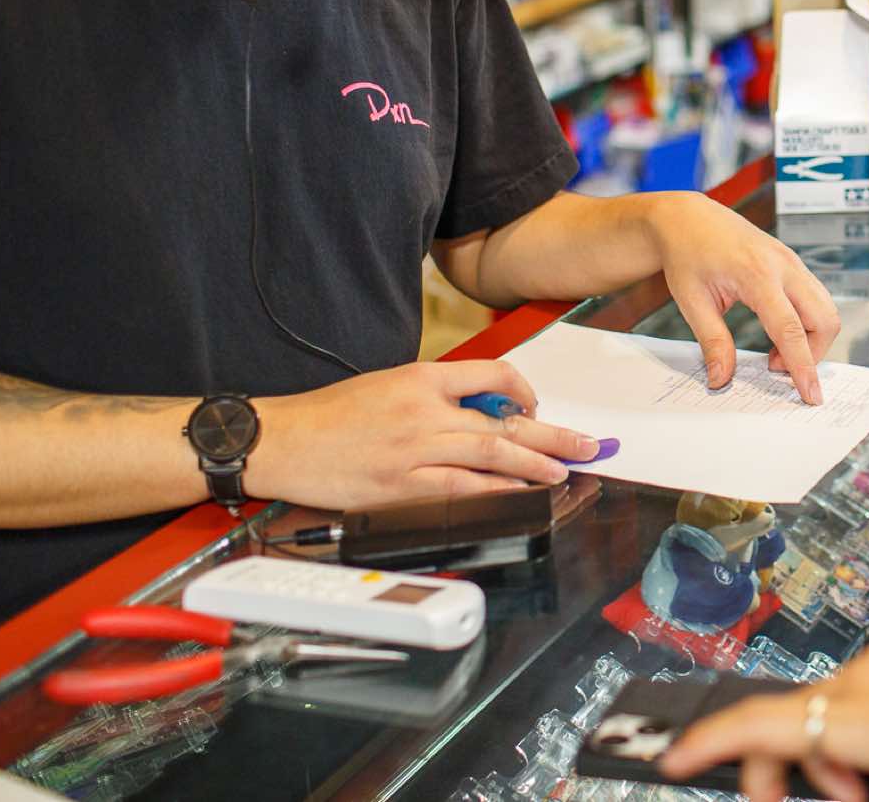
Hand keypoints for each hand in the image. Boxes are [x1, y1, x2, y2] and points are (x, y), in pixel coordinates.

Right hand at [245, 359, 598, 508]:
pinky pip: (461, 488)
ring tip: (563, 471)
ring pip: (491, 454)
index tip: (536, 405)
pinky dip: (495, 490)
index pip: (491, 374)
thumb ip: (434, 395)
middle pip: (503, 421)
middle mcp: (424, 411)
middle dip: (551, 434)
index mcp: (421, 377)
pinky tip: (518, 493)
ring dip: (534, 464)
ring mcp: (415, 450)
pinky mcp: (402, 486)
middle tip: (585, 445)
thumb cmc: (331, 414)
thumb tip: (480, 411)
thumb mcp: (388, 384)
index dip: (523, 390)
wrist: (283, 440)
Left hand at [647, 193, 838, 404]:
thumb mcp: (691, 301)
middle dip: (812, 353)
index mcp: (757, 274)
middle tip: (773, 366)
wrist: (688, 217)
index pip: (790, 329)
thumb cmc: (687, 254)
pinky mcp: (794, 264)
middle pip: (824, 319)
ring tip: (773, 352)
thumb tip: (721, 380)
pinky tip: (777, 330)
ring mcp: (793, 262)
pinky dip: (807, 323)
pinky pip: (816, 299)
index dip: (803, 366)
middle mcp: (784, 266)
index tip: (811, 395)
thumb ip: (712, 342)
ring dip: (810, 339)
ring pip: (826, 309)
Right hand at [662, 635, 868, 801]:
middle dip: (784, 768)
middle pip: (792, 717)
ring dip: (830, 754)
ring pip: (827, 706)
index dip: (712, 743)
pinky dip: (857, 727)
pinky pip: (863, 690)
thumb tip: (831, 790)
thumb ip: (861, 797)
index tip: (672, 760)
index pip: (768, 722)